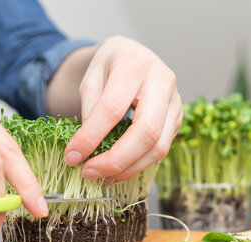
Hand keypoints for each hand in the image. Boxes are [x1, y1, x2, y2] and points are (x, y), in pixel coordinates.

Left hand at [62, 36, 182, 181]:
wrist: (134, 56)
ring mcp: (176, 101)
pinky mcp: (178, 118)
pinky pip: (161, 149)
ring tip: (103, 176)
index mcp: (135, 64)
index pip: (113, 108)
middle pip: (145, 133)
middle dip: (115, 160)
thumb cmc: (110, 66)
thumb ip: (89, 110)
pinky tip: (118, 169)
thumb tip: (86, 149)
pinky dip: (138, 164)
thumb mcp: (90, 78)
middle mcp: (162, 81)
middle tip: (89, 173)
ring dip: (128, 168)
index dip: (91, 137)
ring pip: (158, 147)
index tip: (72, 156)